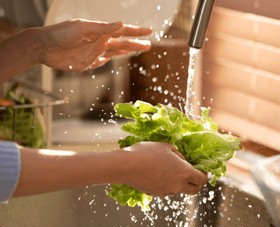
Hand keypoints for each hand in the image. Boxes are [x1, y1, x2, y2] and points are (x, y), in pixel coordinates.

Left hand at [36, 19, 152, 70]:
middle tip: (149, 45)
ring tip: (138, 48)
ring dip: (126, 50)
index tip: (149, 31)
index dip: (136, 31)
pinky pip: (101, 62)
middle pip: (121, 43)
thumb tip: (121, 24)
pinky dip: (108, 59)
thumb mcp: (82, 28)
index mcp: (99, 31)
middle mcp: (98, 41)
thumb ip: (102, 28)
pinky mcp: (87, 63)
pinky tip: (113, 57)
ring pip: (114, 52)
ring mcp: (94, 53)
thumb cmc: (61, 33)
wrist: (43, 47)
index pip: (122, 31)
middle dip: (136, 43)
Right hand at [119, 142, 207, 195]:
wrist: (126, 166)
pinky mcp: (156, 194)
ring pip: (180, 190)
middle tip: (190, 173)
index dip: (204, 174)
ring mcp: (167, 191)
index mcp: (184, 172)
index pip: (202, 180)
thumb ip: (180, 155)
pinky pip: (167, 190)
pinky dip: (167, 184)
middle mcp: (178, 185)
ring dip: (180, 183)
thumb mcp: (168, 147)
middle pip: (195, 190)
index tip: (200, 169)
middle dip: (195, 183)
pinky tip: (158, 174)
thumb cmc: (147, 153)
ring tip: (169, 170)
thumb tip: (183, 161)